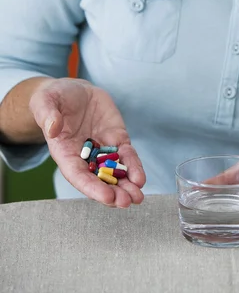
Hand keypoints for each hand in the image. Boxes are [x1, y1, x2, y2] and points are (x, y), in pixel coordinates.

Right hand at [29, 78, 145, 207]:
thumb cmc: (54, 98)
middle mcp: (84, 156)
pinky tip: (140, 178)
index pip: (78, 175)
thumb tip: (52, 128)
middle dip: (113, 192)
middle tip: (127, 201)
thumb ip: (48, 114)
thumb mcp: (45, 101)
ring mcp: (102, 148)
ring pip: (115, 172)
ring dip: (127, 185)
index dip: (92, 187)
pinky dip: (134, 166)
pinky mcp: (116, 138)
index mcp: (64, 152)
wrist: (73, 90)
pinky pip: (127, 155)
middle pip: (99, 179)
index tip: (107, 197)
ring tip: (138, 196)